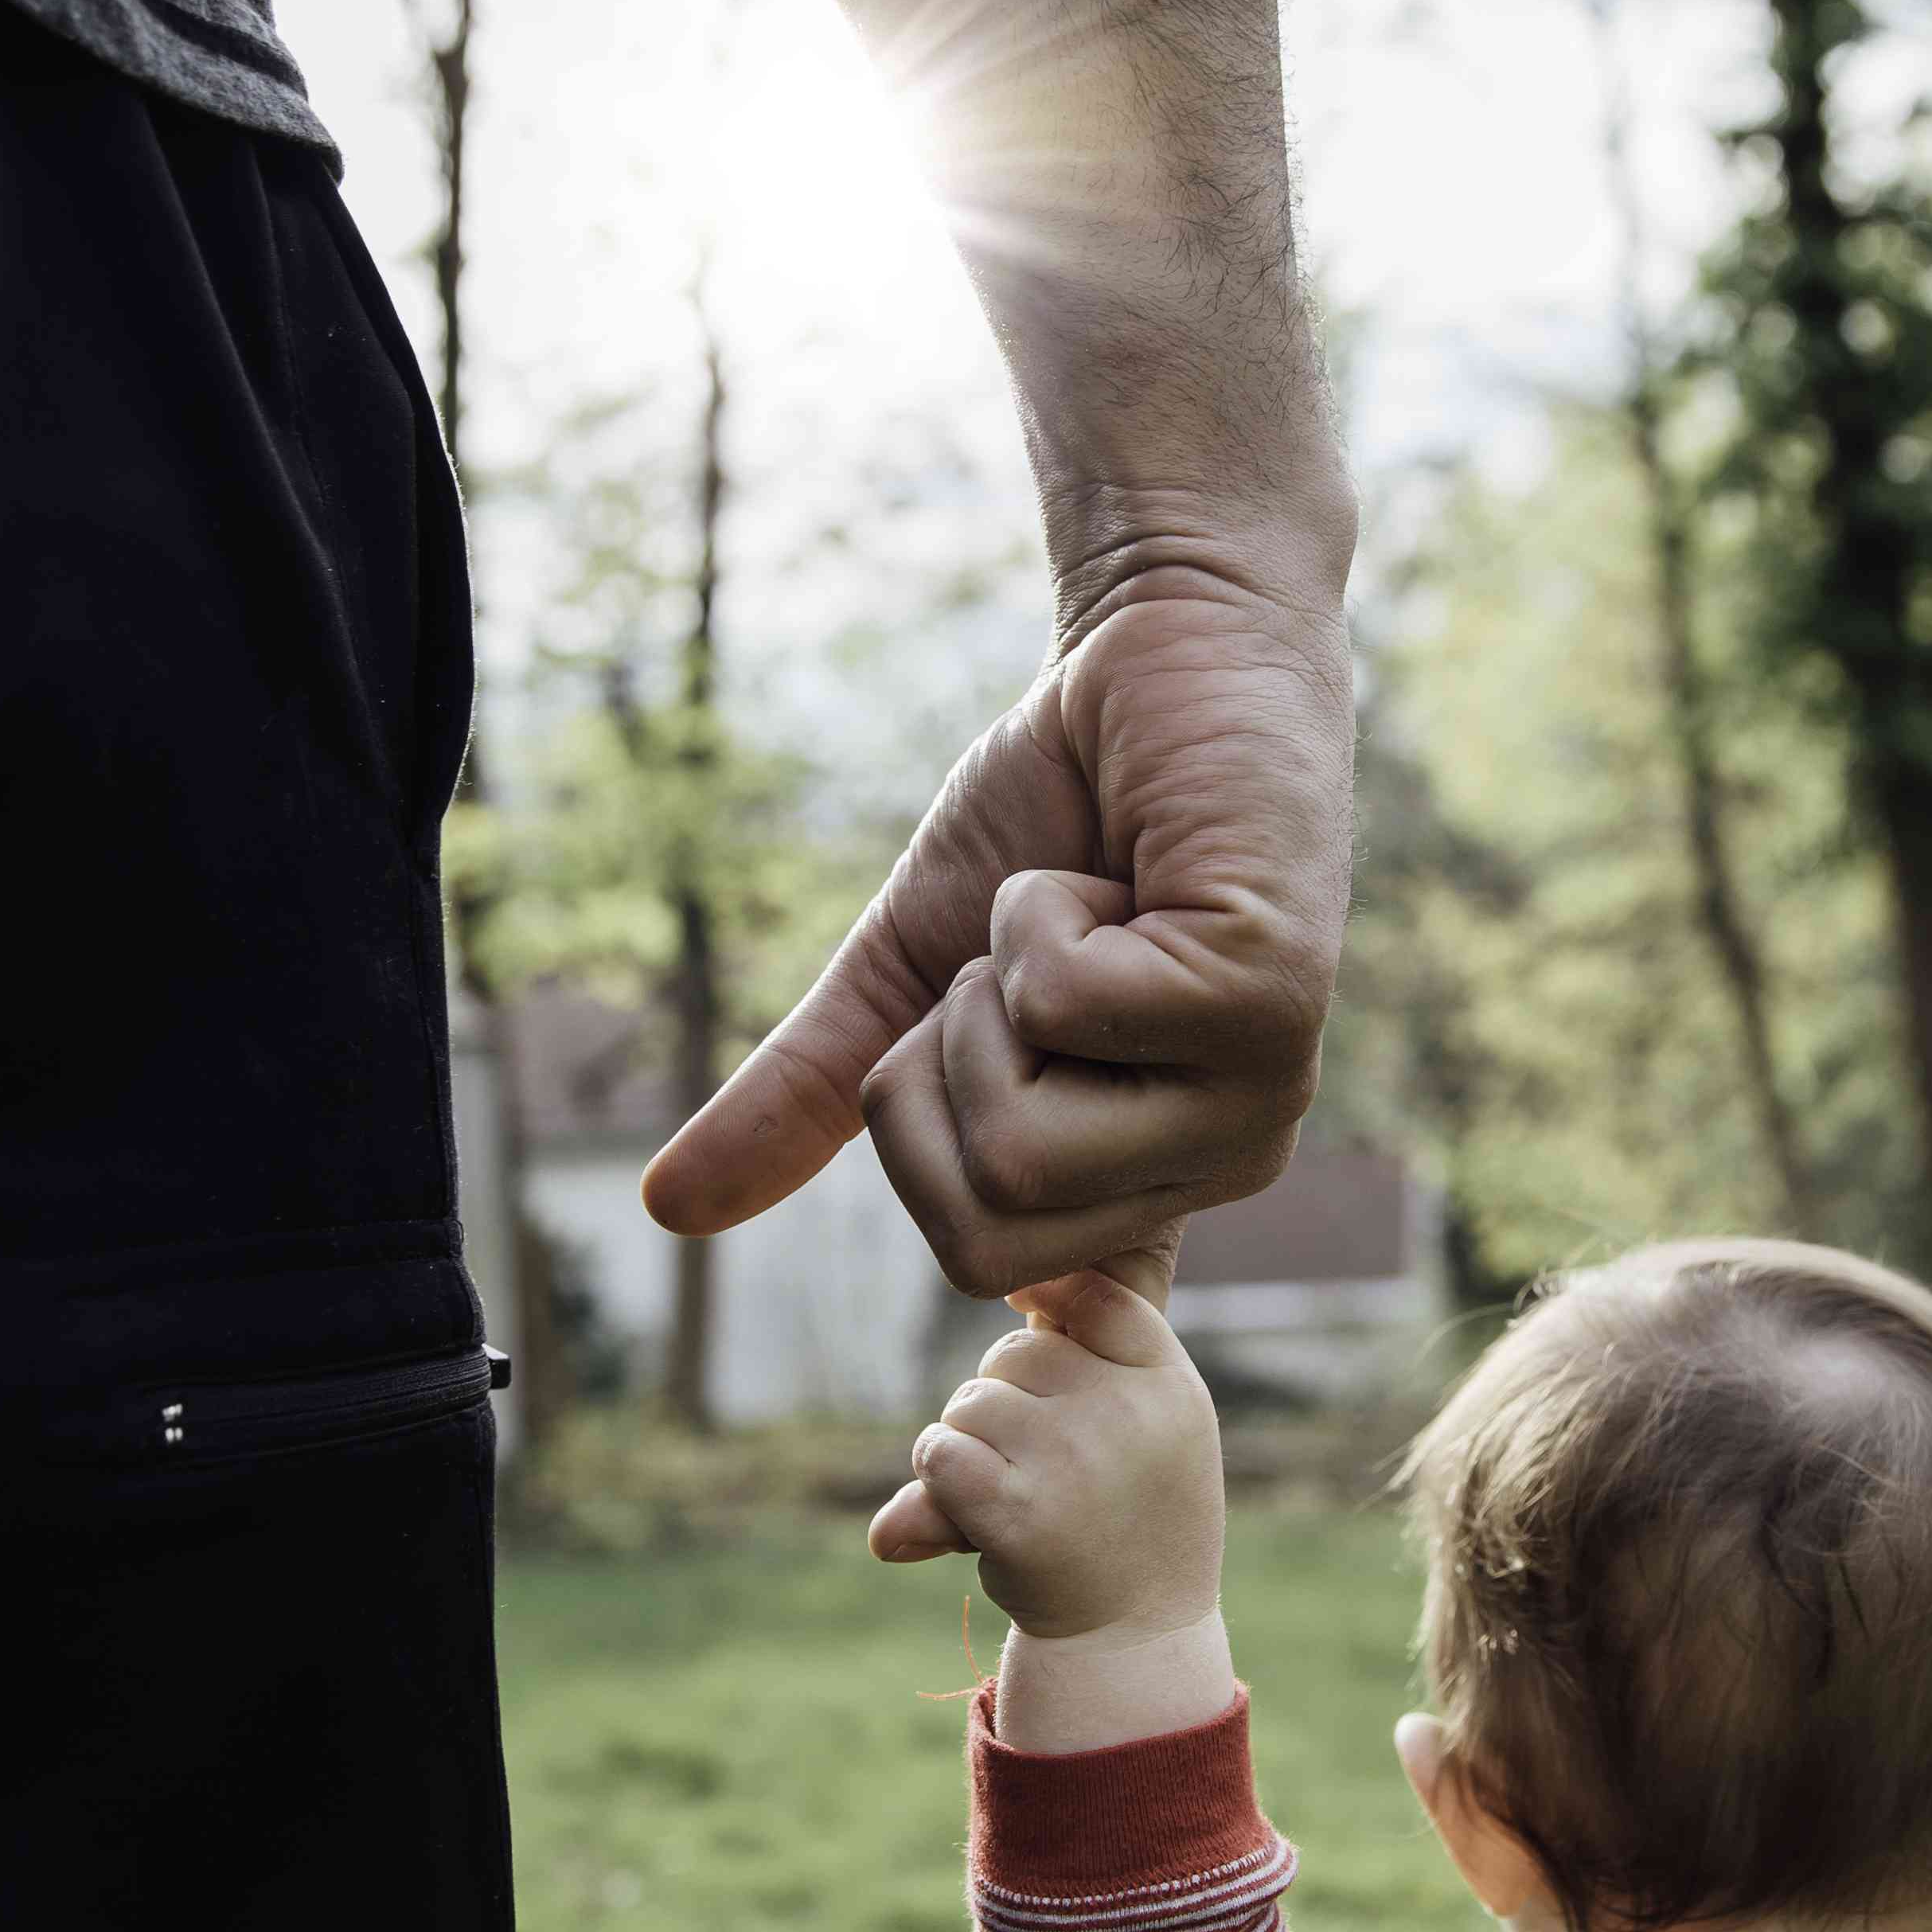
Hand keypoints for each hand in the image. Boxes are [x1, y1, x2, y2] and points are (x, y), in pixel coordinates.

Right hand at [637, 553, 1350, 1303]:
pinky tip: (1127, 867)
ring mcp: (1258, 1097)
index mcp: (1151, 1180)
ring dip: (990, 989)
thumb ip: (810, 1094)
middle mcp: (1223, 1162)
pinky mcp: (1265, 1007)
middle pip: (980, 1234)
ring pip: (1015, 1151)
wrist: (1151, 648)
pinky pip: (1060, 1012)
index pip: (1005, 1283)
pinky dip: (1038, 913)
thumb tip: (665, 1207)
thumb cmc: (1054, 808)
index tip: (991, 1080)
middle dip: (937, 1069)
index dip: (947, 1182)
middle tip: (1016, 961)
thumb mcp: (907, 968)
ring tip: (1076, 909)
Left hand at [871, 1268, 1231, 1748]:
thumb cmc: (1134, 1520)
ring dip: (969, 1442)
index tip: (1030, 1315)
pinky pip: (938, 1452)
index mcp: (1170, 1385)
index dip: (1050, 1297)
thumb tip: (1018, 1288)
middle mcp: (1129, 1414)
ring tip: (1020, 1492)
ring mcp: (1074, 1460)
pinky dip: (936, 1476)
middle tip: (1040, 1464)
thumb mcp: (1146, 1431)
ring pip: (970, 1403)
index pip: (1096, 1296)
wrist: (1134, 1638)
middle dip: (1004, 1398)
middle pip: (1015, 1353)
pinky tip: (973, 1510)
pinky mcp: (1017, 1513)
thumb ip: (1093, 1356)